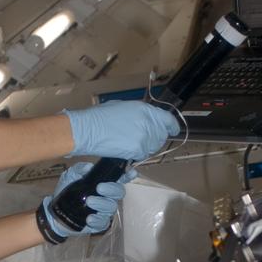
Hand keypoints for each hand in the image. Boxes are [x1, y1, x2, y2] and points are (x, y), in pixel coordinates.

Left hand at [40, 162, 135, 239]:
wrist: (56, 212)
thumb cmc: (66, 191)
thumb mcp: (71, 176)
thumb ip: (79, 169)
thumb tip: (88, 167)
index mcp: (104, 184)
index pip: (120, 178)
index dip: (128, 176)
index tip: (131, 172)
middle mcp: (107, 197)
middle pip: (119, 192)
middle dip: (111, 189)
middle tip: (99, 188)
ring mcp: (104, 211)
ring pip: (111, 207)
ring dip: (101, 204)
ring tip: (89, 201)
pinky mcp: (99, 224)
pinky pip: (104, 223)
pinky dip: (97, 220)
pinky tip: (89, 218)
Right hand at [64, 100, 179, 159]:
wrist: (88, 129)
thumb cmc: (99, 117)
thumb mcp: (123, 107)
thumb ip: (139, 114)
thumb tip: (146, 120)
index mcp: (145, 109)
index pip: (167, 119)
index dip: (172, 126)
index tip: (173, 130)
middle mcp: (148, 122)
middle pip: (162, 135)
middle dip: (155, 138)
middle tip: (142, 140)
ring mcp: (144, 136)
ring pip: (153, 147)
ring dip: (146, 147)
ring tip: (130, 143)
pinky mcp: (138, 149)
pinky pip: (143, 155)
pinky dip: (137, 154)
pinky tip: (125, 149)